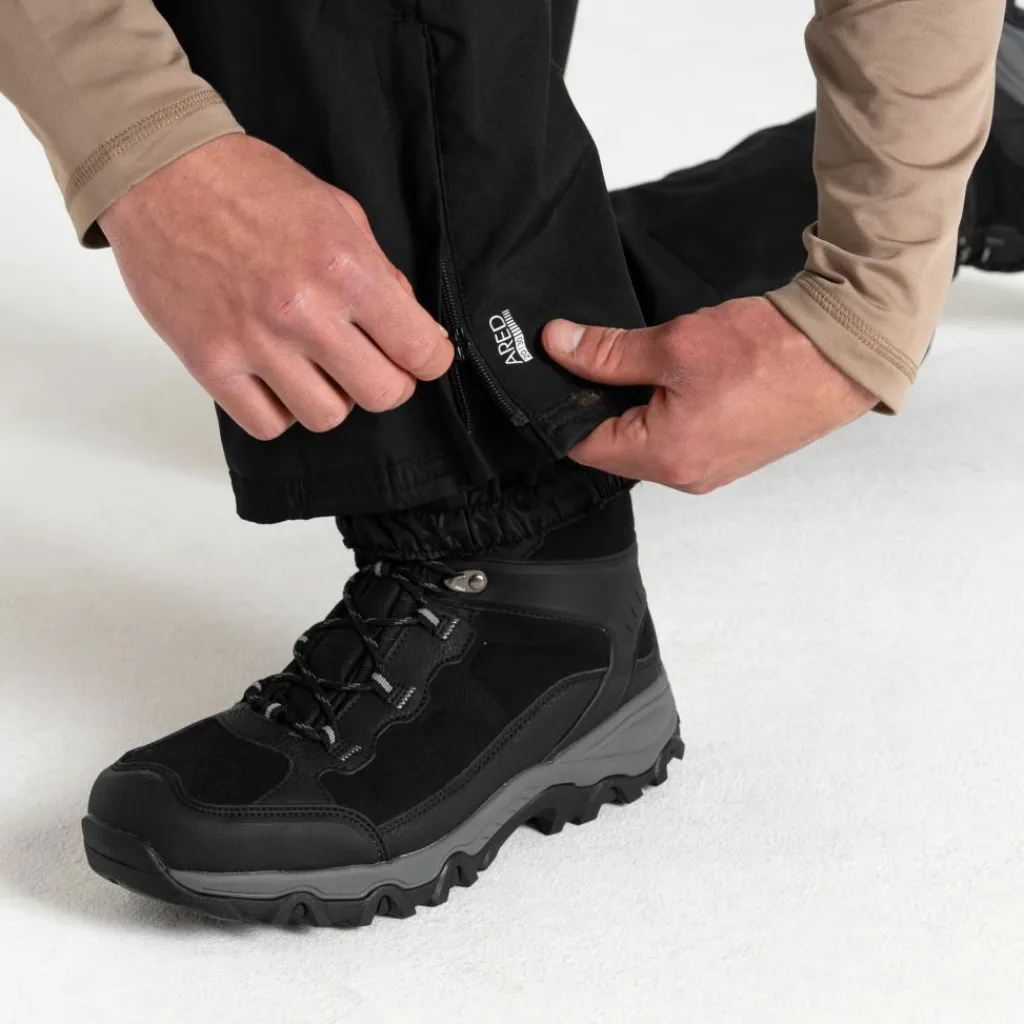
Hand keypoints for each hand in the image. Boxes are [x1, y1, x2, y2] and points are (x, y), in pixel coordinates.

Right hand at [100, 135, 452, 439]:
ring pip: (326, 417)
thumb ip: (379, 272)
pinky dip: (277, 408)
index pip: (420, 350)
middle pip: (382, 395)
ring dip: (329, 396)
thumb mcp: (338, 211)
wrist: (159, 171)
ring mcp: (254, 341)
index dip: (429, 359)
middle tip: (369, 362)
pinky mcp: (210, 362)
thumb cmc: (250, 185)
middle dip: (386, 382)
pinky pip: (267, 425)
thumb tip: (413, 327)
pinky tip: (274, 377)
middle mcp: (304, 310)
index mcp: (346, 268)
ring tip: (313, 365)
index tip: (419, 356)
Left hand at [543, 297, 874, 492]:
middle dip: (604, 402)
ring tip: (657, 364)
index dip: (566, 406)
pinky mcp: (730, 457)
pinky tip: (684, 378)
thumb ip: (607, 352)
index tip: (562, 370)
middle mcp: (686, 477)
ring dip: (639, 405)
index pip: (584, 445)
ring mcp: (711, 471)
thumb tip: (559, 345)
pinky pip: (680, 440)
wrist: (844, 352)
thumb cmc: (772, 351)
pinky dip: (670, 411)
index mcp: (666, 457)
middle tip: (607, 356)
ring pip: (647, 442)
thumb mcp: (675, 343)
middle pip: (615, 446)